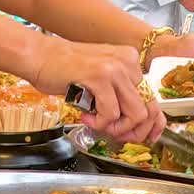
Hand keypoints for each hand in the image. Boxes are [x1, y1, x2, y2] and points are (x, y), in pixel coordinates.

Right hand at [27, 35, 163, 144]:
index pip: (153, 98)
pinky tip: (85, 116)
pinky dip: (99, 122)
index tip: (144, 136)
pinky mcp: (100, 77)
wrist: (39, 56)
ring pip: (135, 114)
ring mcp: (115, 69)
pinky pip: (111, 114)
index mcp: (130, 61)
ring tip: (97, 123)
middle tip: (112, 134)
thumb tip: (132, 123)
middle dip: (132, 130)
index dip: (152, 124)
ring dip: (115, 128)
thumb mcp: (99, 78)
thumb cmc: (63, 70)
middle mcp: (128, 62)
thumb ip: (117, 94)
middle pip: (148, 109)